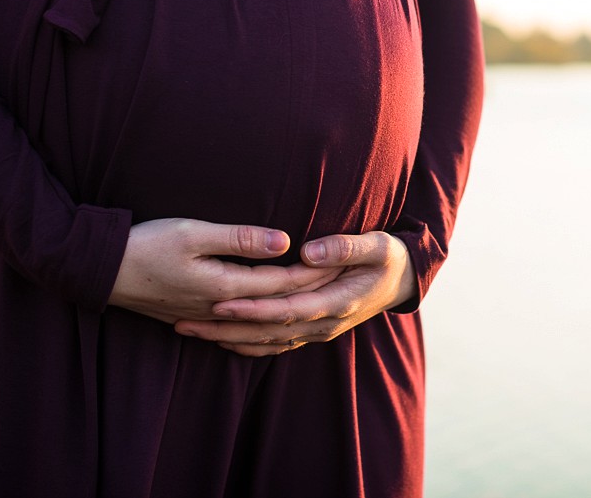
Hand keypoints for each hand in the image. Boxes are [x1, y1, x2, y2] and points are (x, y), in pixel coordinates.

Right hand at [107, 218, 342, 323]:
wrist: (99, 271)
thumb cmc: (146, 245)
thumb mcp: (193, 233)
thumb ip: (240, 238)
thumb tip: (284, 241)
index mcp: (225, 287)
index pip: (282, 282)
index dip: (313, 273)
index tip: (341, 262)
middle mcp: (219, 308)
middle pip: (276, 303)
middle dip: (310, 291)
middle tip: (342, 280)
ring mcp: (205, 316)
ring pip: (259, 319)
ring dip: (289, 309)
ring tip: (316, 299)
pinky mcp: (192, 317)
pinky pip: (239, 328)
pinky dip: (262, 326)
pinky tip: (269, 325)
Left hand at [173, 230, 416, 355]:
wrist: (404, 280)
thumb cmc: (389, 257)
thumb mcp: (377, 245)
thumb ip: (345, 246)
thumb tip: (308, 252)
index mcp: (337, 302)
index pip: (285, 310)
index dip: (252, 309)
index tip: (220, 302)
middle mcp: (324, 324)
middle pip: (267, 333)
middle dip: (225, 328)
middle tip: (186, 321)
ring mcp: (318, 331)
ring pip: (267, 343)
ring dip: (229, 338)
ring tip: (192, 331)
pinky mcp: (314, 330)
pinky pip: (276, 345)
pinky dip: (248, 346)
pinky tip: (222, 340)